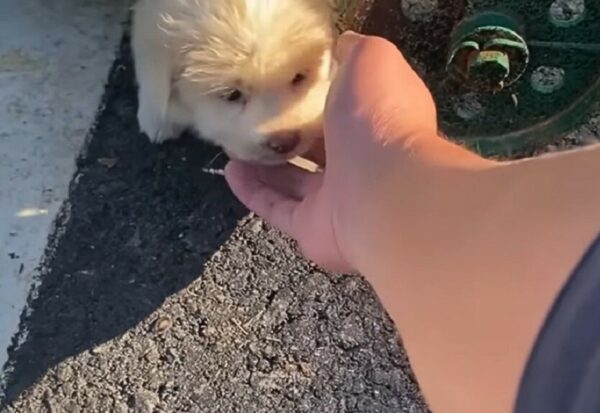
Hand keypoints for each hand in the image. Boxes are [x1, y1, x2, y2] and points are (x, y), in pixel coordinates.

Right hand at [225, 31, 488, 272]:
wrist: (385, 192)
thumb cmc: (378, 120)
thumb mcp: (371, 61)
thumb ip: (354, 52)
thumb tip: (341, 46)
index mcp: (379, 125)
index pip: (349, 110)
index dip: (321, 97)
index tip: (291, 84)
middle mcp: (362, 166)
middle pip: (320, 149)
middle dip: (290, 134)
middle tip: (257, 118)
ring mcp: (339, 203)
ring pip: (295, 182)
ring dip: (265, 165)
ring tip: (235, 144)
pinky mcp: (314, 231)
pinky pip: (277, 209)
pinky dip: (253, 192)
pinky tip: (230, 170)